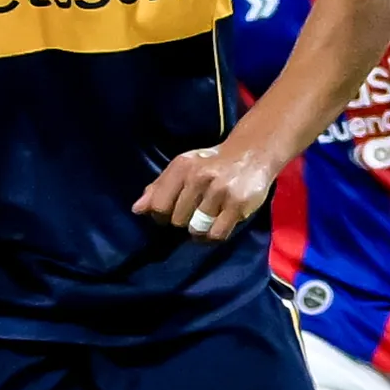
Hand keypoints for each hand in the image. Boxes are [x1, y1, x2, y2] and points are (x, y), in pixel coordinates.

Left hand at [133, 137, 283, 241]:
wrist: (253, 152)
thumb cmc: (213, 163)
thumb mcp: (183, 168)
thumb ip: (159, 187)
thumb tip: (137, 210)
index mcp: (182, 167)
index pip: (159, 205)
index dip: (162, 216)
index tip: (172, 214)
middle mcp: (199, 177)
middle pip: (178, 221)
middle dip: (185, 221)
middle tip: (196, 212)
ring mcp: (219, 191)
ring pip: (196, 229)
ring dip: (200, 230)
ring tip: (208, 219)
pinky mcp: (238, 204)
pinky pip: (216, 234)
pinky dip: (213, 236)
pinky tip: (218, 226)